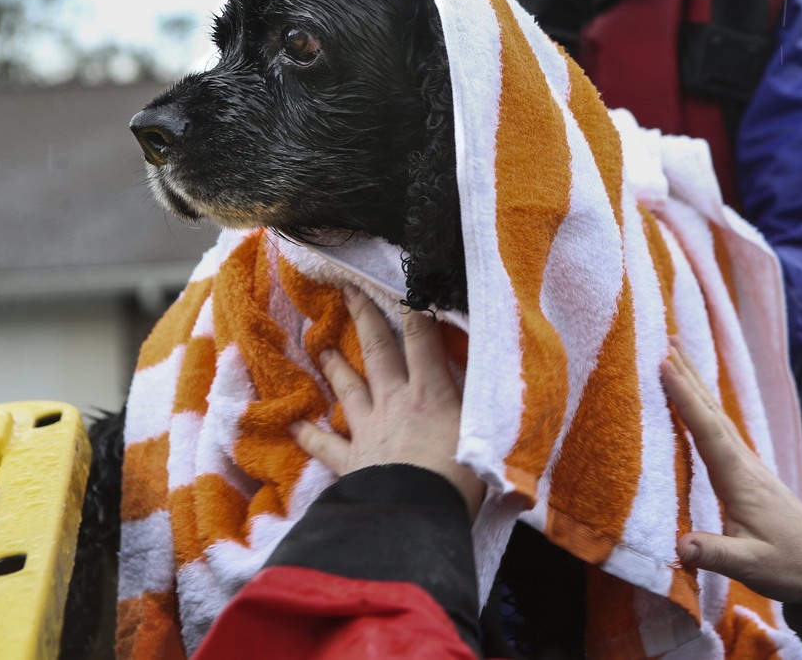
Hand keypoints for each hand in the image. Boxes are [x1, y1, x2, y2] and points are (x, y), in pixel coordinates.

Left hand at [291, 285, 484, 519]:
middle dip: (364, 317)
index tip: (407, 284)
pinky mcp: (351, 462)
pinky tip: (294, 426)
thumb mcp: (486, 436)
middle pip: (378, 351)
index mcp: (431, 392)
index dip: (415, 308)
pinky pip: (326, 445)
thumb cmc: (459, 479)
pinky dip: (309, 435)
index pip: (422, 338)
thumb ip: (487, 410)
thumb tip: (506, 398)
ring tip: (321, 347)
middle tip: (347, 291)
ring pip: (348, 388)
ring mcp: (368, 430)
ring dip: (335, 366)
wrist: (415, 516)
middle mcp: (395, 401)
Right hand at [661, 341, 801, 603]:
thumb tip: (678, 546)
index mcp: (740, 480)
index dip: (686, 398)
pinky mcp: (749, 472)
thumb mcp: (751, 566)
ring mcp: (749, 465)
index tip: (665, 366)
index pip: (708, 432)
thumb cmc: (789, 565)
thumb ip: (714, 553)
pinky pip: (721, 429)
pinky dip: (705, 407)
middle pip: (713, 411)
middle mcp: (745, 463)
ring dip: (697, 384)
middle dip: (689, 375)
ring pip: (718, 416)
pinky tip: (699, 401)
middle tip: (666, 341)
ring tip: (677, 355)